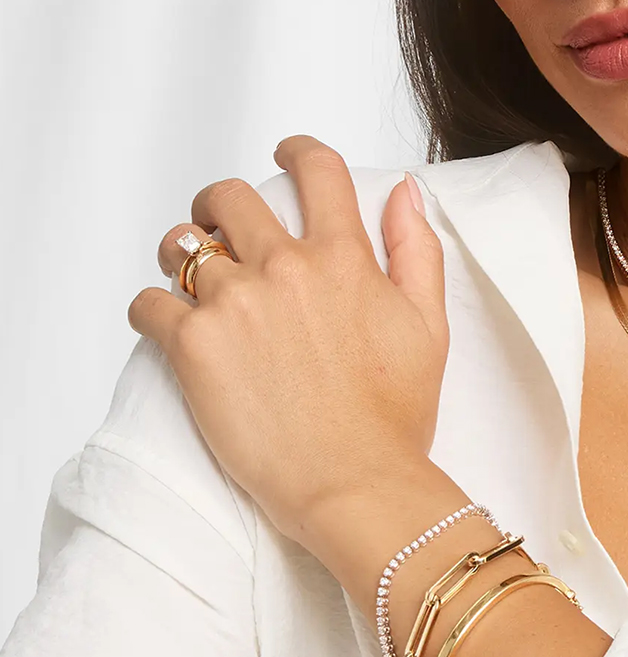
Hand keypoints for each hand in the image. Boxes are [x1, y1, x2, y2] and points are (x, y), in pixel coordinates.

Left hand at [128, 136, 448, 547]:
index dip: (296, 151)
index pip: (315, 170)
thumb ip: (415, 251)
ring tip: (192, 284)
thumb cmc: (396, 416)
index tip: (285, 154)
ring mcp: (234, 304)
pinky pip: (148, 303)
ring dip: (183, 257)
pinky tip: (169, 328)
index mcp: (343, 258)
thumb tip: (404, 192)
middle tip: (220, 227)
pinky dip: (153, 310)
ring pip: (180, 246)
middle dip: (219, 204)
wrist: (357, 484)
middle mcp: (284, 268)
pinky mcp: (192, 348)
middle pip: (228, 197)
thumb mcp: (428, 326)